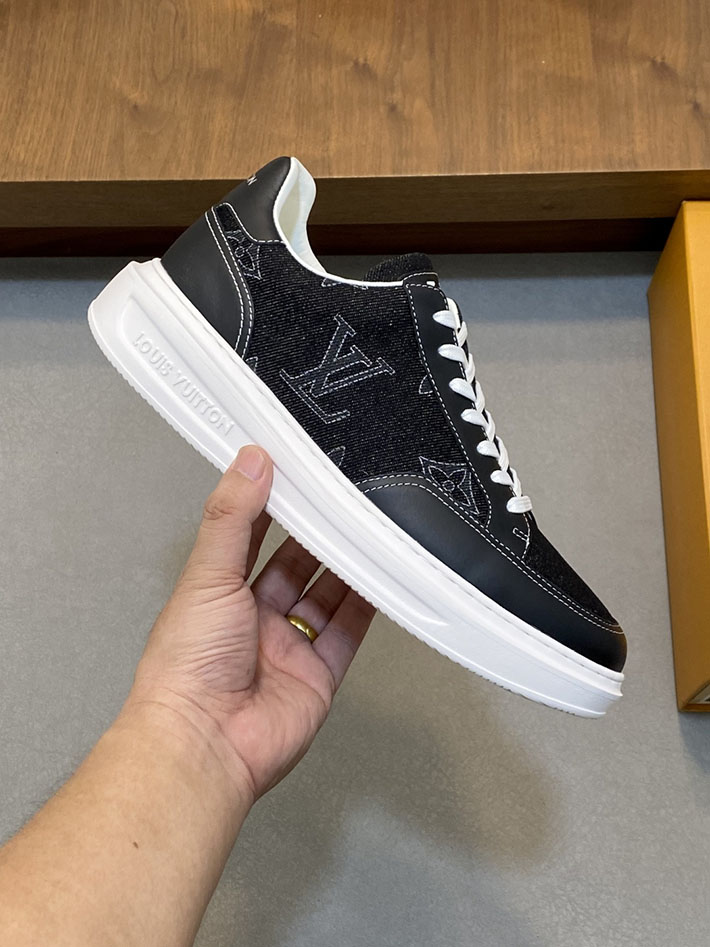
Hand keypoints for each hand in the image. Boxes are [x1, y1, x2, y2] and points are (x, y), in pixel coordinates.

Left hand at [126, 445, 374, 803]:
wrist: (205, 742)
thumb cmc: (187, 668)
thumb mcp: (208, 575)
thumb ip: (233, 518)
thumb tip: (248, 462)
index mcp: (218, 593)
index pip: (252, 536)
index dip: (276, 506)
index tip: (300, 475)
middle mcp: (253, 619)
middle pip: (296, 565)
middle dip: (319, 536)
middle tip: (345, 501)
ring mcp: (287, 648)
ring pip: (326, 596)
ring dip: (347, 566)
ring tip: (369, 531)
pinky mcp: (317, 675)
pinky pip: (348, 633)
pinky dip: (366, 607)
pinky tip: (380, 580)